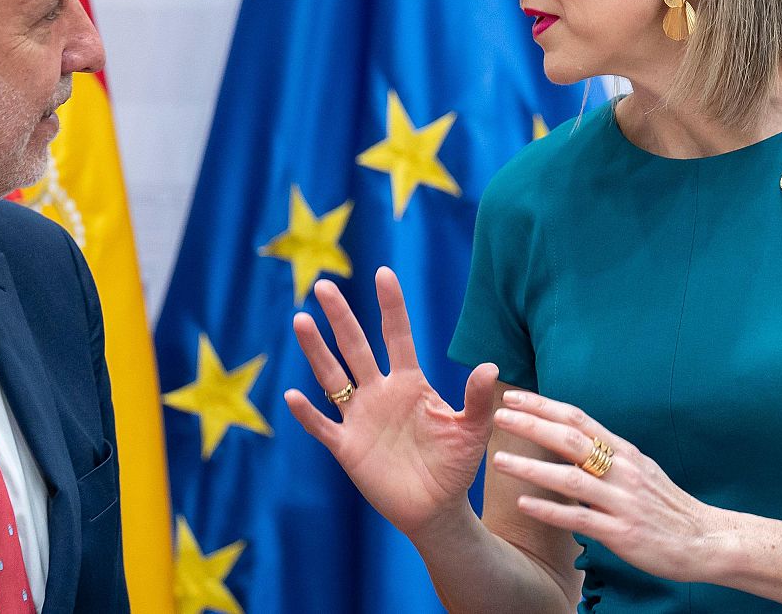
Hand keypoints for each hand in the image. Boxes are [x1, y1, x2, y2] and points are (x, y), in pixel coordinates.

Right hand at [285, 267, 500, 538]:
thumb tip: (489, 365)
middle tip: (323, 285)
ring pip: (332, 378)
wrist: (436, 509)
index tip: (383, 272)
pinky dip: (307, 413)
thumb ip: (478, 400)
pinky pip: (322, 426)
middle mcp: (380, 393)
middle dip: (340, 317)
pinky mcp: (347, 447)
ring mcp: (360, 418)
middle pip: (355, 347)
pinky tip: (292, 395)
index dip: (390, 306)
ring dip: (316, 351)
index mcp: (409, 383)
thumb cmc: (455, 466)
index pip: (397, 336)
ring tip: (301, 320)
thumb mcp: (471, 431)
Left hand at [489, 390, 729, 583]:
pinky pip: (580, 519)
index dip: (544, 406)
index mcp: (623, 451)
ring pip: (571, 479)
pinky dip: (550, 511)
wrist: (705, 540)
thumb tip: (569, 435)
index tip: (513, 397)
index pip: (578, 419)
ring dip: (532, 468)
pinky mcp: (623, 533)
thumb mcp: (638, 469)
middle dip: (532, 426)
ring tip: (499, 460)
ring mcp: (622, 501)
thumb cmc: (665, 505)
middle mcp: (622, 470)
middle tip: (499, 416)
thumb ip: (605, 453)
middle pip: (571, 440)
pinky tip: (524, 504)